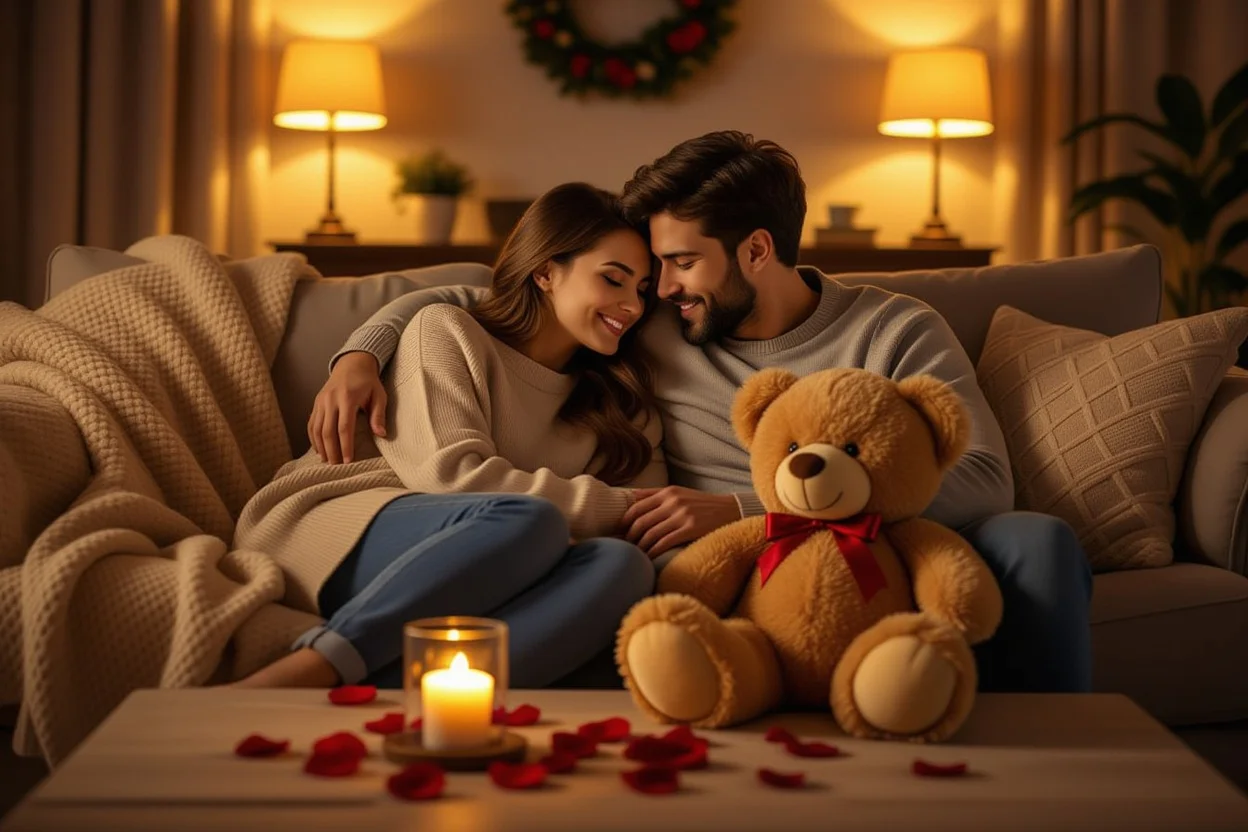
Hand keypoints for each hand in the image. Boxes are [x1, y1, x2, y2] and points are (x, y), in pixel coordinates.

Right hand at [308, 351, 386, 463]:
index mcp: (348, 397)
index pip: (344, 427)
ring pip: (316, 428)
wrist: (351, 364)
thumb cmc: (368, 382)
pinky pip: (311, 423)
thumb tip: (381, 434)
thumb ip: (378, 415)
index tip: (349, 461)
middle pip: (327, 431)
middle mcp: (331, 400)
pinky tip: (319, 449)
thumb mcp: (379, 395)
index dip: (346, 446)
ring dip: (321, 447)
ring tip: (328, 461)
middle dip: (332, 451)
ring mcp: (321, 401)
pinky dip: (313, 438)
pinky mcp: (316, 403)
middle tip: (337, 466)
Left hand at [622, 486, 741, 557]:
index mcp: (668, 492)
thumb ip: (656, 494)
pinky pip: (664, 542)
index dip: (624, 521)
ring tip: (636, 553)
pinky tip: (649, 557)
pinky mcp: (690, 529)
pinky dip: (653, 551)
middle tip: (625, 546)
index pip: (637, 506)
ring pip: (650, 533)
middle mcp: (673, 502)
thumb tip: (630, 498)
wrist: (730, 510)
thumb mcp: (679, 493)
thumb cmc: (701, 504)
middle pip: (641, 521)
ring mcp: (682, 515)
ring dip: (640, 546)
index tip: (618, 531)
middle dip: (629, 536)